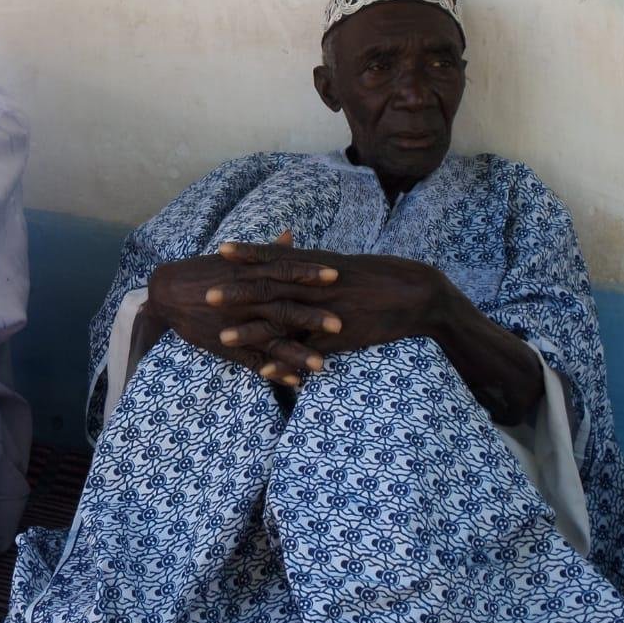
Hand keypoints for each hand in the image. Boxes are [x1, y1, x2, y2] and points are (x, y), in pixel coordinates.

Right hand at [145, 231, 343, 385]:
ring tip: (321, 365)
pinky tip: (295, 382)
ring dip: (296, 353)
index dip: (308, 273)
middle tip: (339, 323)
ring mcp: (237, 324)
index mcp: (249, 275)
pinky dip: (274, 371)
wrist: (167, 291)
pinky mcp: (227, 344)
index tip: (336, 274)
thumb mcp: (234, 259)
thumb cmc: (204, 271)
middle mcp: (245, 300)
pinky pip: (253, 361)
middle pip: (282, 308)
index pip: (283, 272)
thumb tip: (290, 237)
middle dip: (310, 317)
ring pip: (270, 340)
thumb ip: (265, 252)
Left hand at [217, 240, 542, 422]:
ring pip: (284, 323)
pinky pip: (307, 353)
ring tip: (221, 338)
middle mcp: (320, 287)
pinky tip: (262, 372)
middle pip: (272, 289)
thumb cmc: (381, 277)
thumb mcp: (345, 265)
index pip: (277, 257)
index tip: (220, 250)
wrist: (419, 294)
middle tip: (205, 294)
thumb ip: (316, 263)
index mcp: (320, 266)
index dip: (248, 254)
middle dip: (237, 293)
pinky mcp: (340, 340)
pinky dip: (285, 363)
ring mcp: (329, 314)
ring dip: (252, 331)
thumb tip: (294, 252)